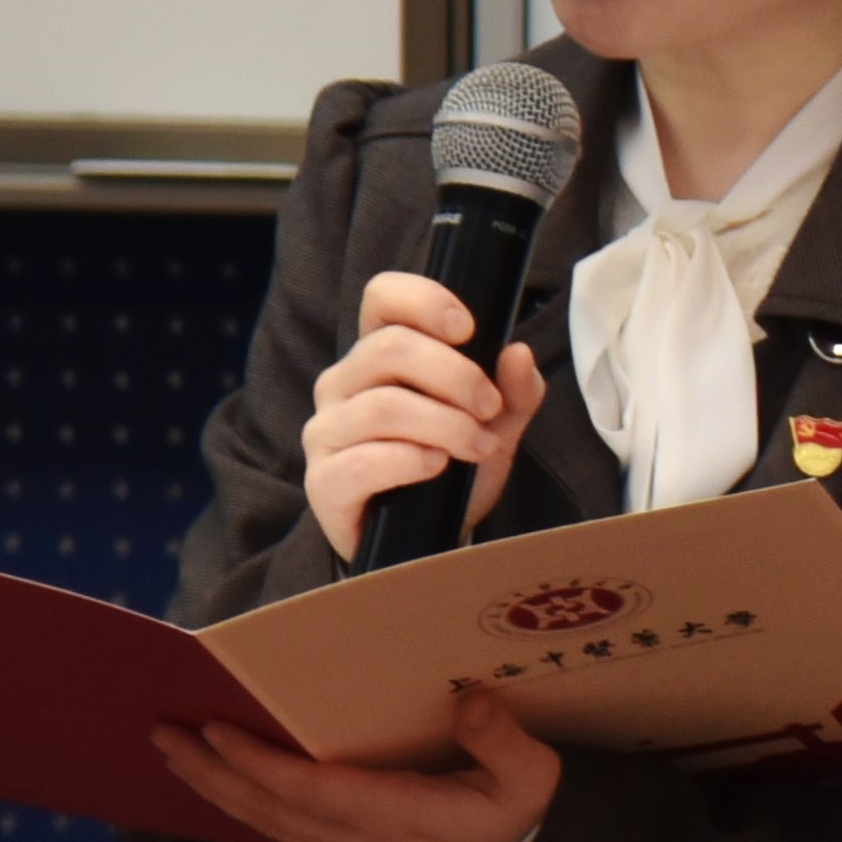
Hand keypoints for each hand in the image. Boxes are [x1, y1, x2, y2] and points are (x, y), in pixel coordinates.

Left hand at [151, 690, 562, 841]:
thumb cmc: (524, 821)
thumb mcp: (533, 781)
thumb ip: (503, 743)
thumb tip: (472, 700)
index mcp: (402, 819)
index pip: (314, 793)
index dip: (261, 766)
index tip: (216, 731)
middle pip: (273, 812)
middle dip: (214, 774)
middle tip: (162, 736)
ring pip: (270, 826)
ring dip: (217, 790)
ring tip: (173, 755)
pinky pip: (283, 831)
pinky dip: (243, 805)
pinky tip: (219, 784)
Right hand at [304, 270, 545, 561]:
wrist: (428, 543)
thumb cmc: (453, 471)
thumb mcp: (496, 426)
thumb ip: (515, 391)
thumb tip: (517, 354)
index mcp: (378, 355)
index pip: (382, 297)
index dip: (424, 300)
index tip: (468, 328)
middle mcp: (342, 384)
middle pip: (388, 348)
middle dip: (454, 375)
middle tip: (490, 407)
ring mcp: (326, 432)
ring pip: (382, 406)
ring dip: (444, 423)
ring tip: (478, 446)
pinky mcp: (323, 483)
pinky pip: (361, 461)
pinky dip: (409, 461)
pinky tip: (437, 468)